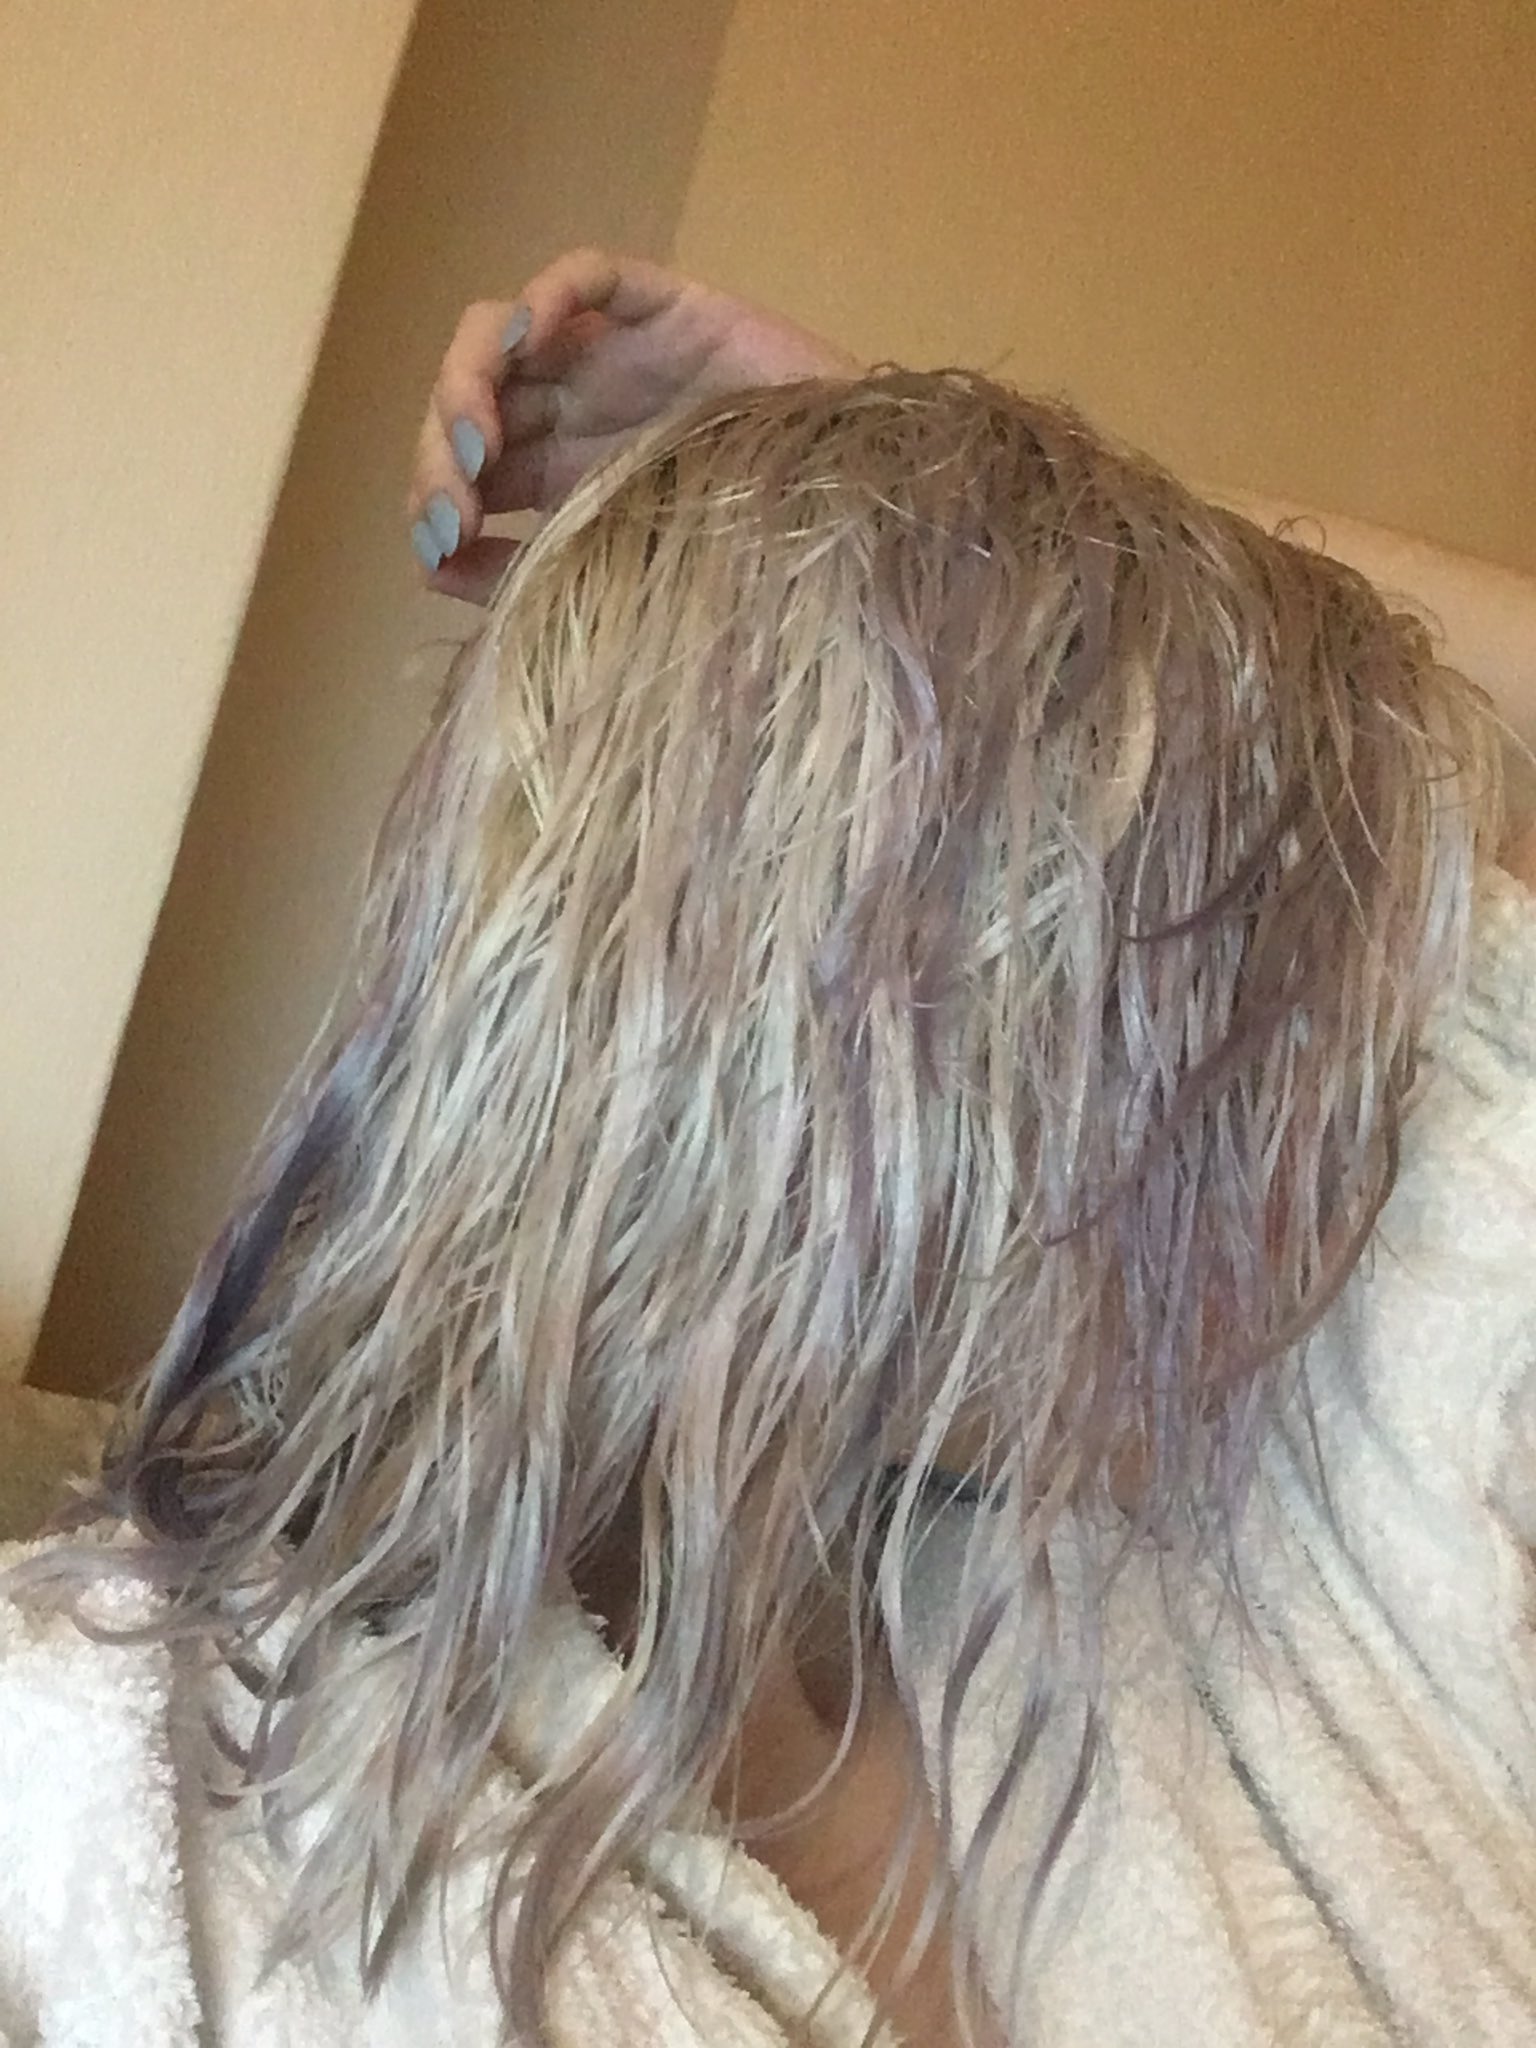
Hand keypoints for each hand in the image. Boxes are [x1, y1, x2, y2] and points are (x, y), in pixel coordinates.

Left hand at [409, 247, 858, 603]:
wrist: (863, 520)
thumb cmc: (755, 563)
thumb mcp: (628, 584)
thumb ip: (533, 579)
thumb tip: (431, 569)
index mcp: (563, 480)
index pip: (463, 473)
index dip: (433, 503)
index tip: (441, 551)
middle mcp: (575, 413)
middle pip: (467, 405)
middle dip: (438, 456)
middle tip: (452, 508)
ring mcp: (614, 358)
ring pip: (499, 336)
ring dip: (465, 384)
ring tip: (473, 443)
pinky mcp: (665, 309)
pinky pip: (585, 276)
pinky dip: (543, 297)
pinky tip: (527, 341)